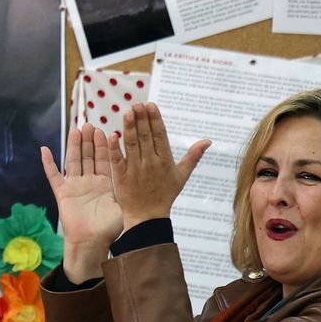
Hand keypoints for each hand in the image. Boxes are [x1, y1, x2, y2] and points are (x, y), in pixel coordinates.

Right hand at [41, 123, 121, 283]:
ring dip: (73, 146)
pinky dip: (48, 163)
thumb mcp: (122, 204)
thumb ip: (127, 188)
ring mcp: (75, 186)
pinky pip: (54, 175)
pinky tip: (44, 149)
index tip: (104, 129)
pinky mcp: (62, 193)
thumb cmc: (109, 228)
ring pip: (73, 161)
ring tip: (75, 130)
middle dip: (89, 141)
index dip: (103, 145)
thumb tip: (143, 178)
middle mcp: (89, 182)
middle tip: (90, 124)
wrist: (92, 243)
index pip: (104, 159)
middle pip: (89, 156)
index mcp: (104, 184)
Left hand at [109, 103, 209, 230]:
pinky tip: (112, 135)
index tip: (151, 105)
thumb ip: (193, 156)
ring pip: (132, 145)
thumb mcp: (182, 176)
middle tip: (137, 104)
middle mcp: (150, 163)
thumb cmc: (165, 195)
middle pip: (145, 137)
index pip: (160, 135)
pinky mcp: (121, 177)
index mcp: (165, 161)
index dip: (155, 120)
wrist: (148, 217)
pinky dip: (115, 148)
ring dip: (130, 128)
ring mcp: (135, 170)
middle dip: (142, 119)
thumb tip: (208, 141)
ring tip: (128, 112)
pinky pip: (117, 160)